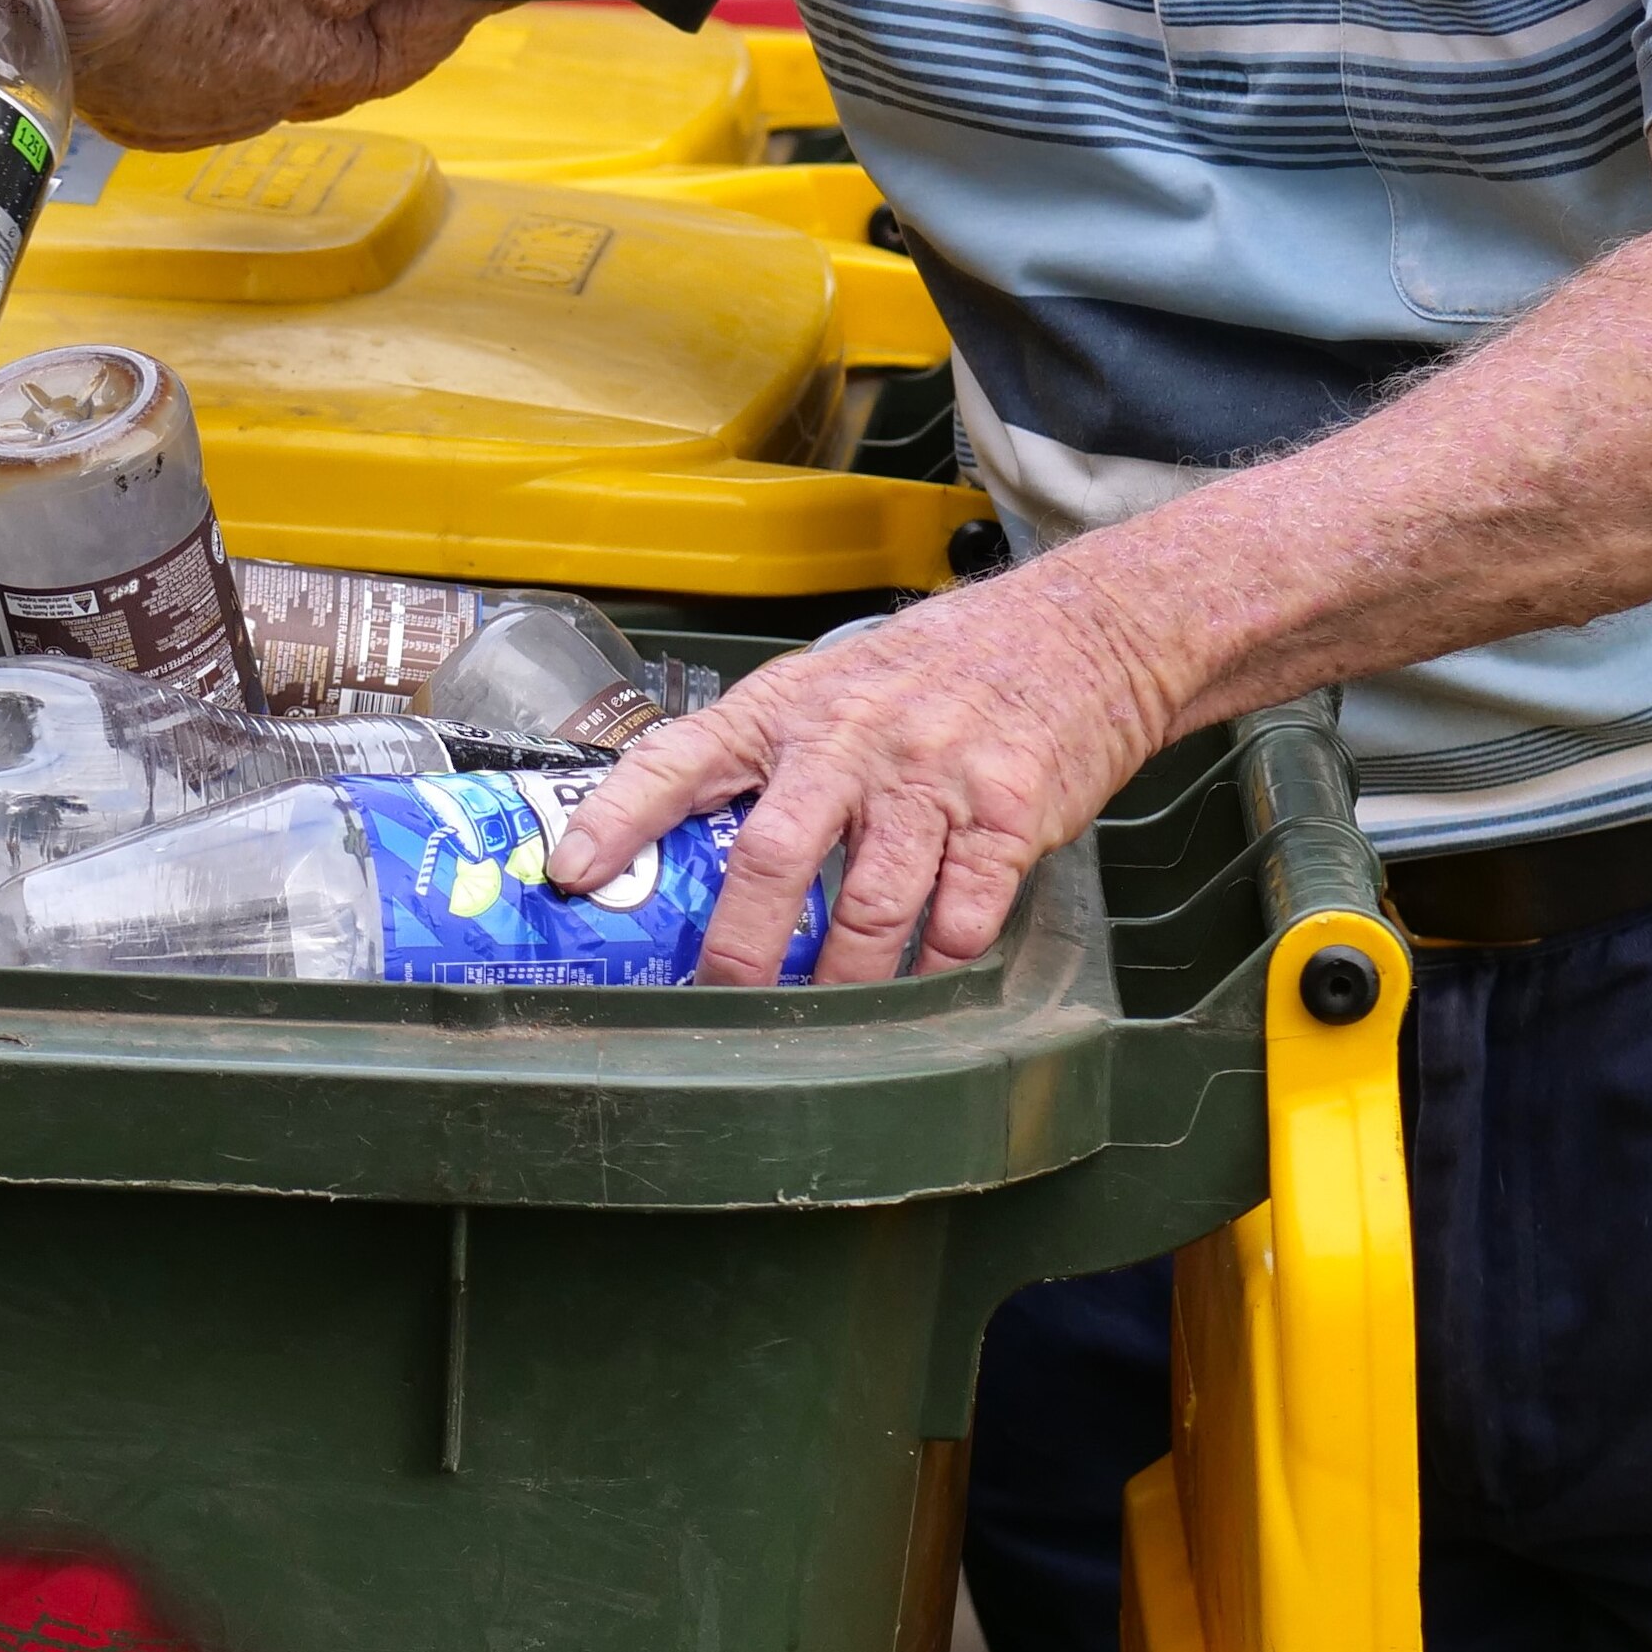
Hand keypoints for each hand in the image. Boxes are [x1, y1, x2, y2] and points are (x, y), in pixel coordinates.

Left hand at [547, 567, 1184, 986]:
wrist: (1080, 631)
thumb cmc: (938, 672)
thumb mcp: (834, 687)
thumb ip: (767, 757)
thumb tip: (680, 847)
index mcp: (790, 708)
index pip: (682, 756)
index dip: (617, 815)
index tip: (571, 873)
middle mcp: (850, 739)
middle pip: (772, 857)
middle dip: (739, 951)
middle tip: (716, 1008)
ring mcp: (930, 777)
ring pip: (867, 906)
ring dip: (840, 979)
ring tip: (822, 1020)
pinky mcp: (1006, 813)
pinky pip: (960, 916)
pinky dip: (935, 965)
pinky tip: (923, 984)